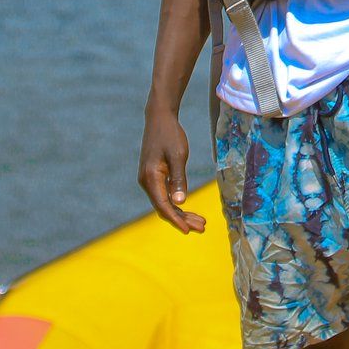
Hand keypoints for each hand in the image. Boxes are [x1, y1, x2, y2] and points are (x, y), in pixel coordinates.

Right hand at [138, 106, 205, 233]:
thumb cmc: (170, 134)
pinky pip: (164, 195)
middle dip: (182, 219)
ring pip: (165, 203)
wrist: (160, 118)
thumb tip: (180, 202)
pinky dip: (177, 203)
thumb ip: (179, 179)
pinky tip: (189, 209)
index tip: (189, 231)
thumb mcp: (178, 155)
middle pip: (164, 208)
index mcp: (151, 178)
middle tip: (202, 228)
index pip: (163, 206)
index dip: (176, 220)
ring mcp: (149, 179)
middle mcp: (146, 181)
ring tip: (200, 222)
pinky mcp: (154, 176)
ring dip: (181, 213)